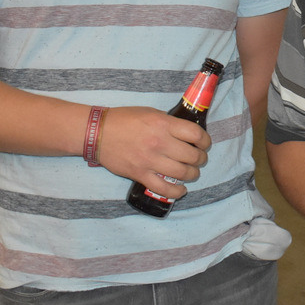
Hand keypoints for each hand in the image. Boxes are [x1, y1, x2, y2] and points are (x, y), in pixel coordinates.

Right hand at [95, 106, 211, 197]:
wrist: (98, 133)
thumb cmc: (124, 119)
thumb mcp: (150, 112)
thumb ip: (169, 123)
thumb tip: (186, 133)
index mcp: (163, 124)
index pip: (196, 134)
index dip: (205, 140)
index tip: (204, 143)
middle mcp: (159, 142)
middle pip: (192, 155)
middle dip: (201, 158)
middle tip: (199, 158)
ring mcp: (150, 160)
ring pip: (182, 173)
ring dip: (193, 174)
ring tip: (192, 172)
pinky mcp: (140, 174)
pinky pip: (164, 188)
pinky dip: (177, 191)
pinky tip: (182, 189)